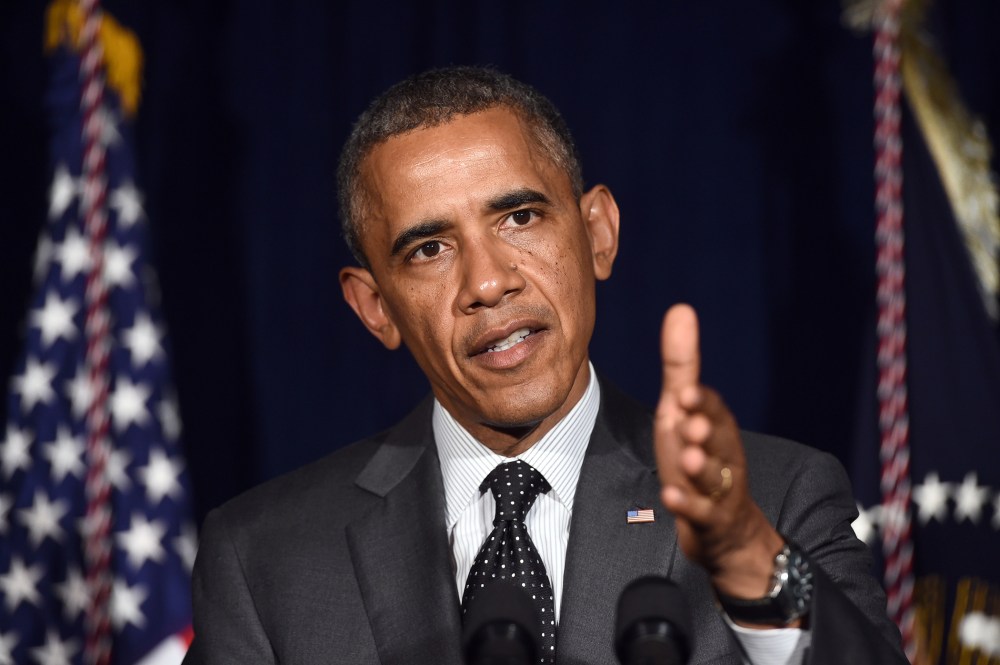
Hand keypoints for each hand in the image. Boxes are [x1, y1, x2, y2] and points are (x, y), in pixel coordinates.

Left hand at [655, 304, 784, 604]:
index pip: (713, 409)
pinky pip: (701, 514)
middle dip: (708, 431)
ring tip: (687, 458)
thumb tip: (681, 309)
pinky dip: (687, 506)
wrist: (724, 528)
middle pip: (720, 442)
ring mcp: (718, 490)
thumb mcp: (683, 410)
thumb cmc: (697, 457)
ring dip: (701, 468)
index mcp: (716, 426)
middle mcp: (722, 455)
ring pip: (714, 478)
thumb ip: (681, 365)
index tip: (685, 392)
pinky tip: (670, 496)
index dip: (702, 402)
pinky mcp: (710, 521)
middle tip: (692, 423)